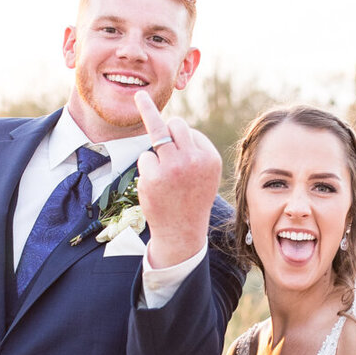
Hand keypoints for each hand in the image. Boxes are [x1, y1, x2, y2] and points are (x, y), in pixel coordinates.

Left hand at [134, 90, 222, 268]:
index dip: (183, 142)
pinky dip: (147, 168)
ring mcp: (172, 167)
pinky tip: (156, 185)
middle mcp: (194, 160)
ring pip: (158, 134)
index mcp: (210, 158)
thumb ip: (195, 149)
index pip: (191, 132)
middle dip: (167, 128)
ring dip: (157, 148)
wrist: (182, 232)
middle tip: (160, 135)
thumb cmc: (192, 198)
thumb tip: (173, 122)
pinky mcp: (153, 176)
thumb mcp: (205, 173)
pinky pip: (145, 157)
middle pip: (175, 124)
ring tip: (161, 167)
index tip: (181, 154)